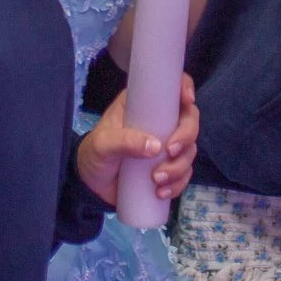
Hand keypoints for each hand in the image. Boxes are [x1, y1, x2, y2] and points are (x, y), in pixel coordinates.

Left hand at [76, 75, 198, 207]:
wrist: (91, 185)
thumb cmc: (94, 154)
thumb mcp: (103, 144)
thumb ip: (125, 141)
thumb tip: (156, 147)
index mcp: (144, 104)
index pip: (171, 87)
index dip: (185, 87)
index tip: (188, 100)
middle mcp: (160, 121)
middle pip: (189, 120)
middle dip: (185, 137)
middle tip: (170, 152)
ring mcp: (166, 145)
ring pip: (189, 149)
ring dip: (179, 166)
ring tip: (157, 180)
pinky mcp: (168, 167)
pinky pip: (184, 173)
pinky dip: (178, 183)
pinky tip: (162, 192)